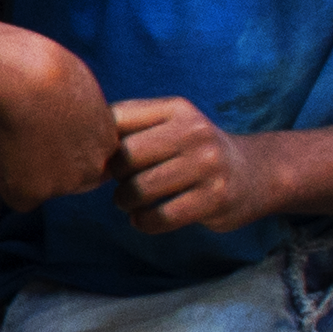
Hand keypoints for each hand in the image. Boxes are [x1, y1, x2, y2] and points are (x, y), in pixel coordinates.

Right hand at [0, 34, 119, 211]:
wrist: (23, 78)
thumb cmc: (45, 67)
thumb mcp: (77, 87)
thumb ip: (79, 115)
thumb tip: (58, 120)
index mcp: (110, 139)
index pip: (92, 158)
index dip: (66, 145)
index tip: (48, 128)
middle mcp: (95, 166)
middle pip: (73, 180)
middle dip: (52, 164)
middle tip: (27, 137)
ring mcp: (67, 183)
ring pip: (44, 189)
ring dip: (27, 169)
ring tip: (13, 134)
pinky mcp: (36, 192)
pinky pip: (16, 197)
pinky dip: (3, 176)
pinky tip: (1, 148)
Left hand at [108, 95, 274, 233]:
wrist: (254, 173)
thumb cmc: (194, 151)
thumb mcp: (171, 125)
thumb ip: (131, 127)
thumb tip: (78, 141)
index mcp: (176, 109)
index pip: (117, 120)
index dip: (100, 144)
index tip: (103, 158)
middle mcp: (194, 132)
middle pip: (126, 157)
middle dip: (113, 176)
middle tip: (118, 183)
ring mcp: (207, 166)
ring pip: (140, 189)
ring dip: (125, 201)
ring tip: (127, 202)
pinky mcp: (215, 199)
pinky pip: (161, 216)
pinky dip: (143, 222)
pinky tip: (142, 219)